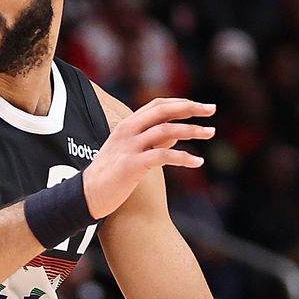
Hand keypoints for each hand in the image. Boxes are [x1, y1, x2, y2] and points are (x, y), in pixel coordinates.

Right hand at [83, 99, 215, 219]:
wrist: (87, 196)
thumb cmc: (111, 175)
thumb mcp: (129, 151)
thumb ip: (151, 140)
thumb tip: (175, 135)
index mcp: (127, 125)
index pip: (157, 105)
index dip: (180, 103)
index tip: (201, 106)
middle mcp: (128, 131)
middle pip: (163, 110)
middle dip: (190, 108)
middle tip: (211, 109)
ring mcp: (129, 147)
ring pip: (166, 130)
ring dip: (192, 130)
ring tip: (210, 132)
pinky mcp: (131, 165)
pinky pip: (163, 156)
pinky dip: (183, 158)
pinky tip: (198, 162)